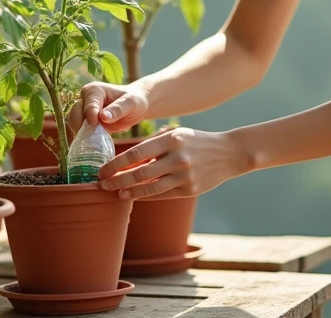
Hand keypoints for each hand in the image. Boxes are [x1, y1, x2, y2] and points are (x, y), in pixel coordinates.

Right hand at [67, 81, 149, 135]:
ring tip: (91, 142)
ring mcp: (85, 112)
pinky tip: (91, 145)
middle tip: (90, 136)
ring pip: (75, 123)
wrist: (137, 107)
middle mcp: (86, 99)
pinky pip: (80, 131)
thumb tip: (102, 117)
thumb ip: (117, 109)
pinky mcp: (87, 123)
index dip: (90, 114)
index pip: (88, 104)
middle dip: (80, 125)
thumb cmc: (135, 101)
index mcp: (94, 90)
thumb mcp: (131, 103)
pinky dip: (84, 138)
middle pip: (75, 113)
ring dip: (81, 133)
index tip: (95, 123)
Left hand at [98, 127, 250, 199]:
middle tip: (102, 184)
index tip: (102, 170)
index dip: (117, 164)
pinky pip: (162, 194)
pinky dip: (145, 196)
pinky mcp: (189, 190)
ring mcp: (184, 175)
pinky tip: (133, 195)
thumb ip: (154, 145)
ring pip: (150, 187)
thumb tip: (126, 159)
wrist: (228, 153)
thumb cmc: (196, 142)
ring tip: (116, 193)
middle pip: (140, 172)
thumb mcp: (177, 134)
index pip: (136, 153)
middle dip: (118, 179)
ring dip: (129, 191)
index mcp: (172, 139)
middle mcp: (177, 157)